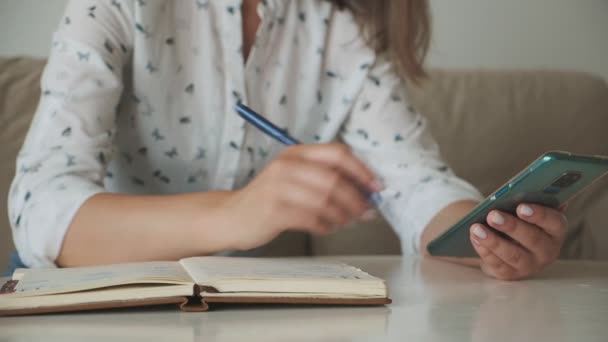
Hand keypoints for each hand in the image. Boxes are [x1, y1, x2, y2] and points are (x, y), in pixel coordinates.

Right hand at [220, 144, 382, 250]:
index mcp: (297, 153)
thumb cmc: (270, 199)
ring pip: (325, 200)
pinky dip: (326, 226)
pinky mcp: (274, 210)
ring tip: (347, 222)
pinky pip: (311, 218)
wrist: (232, 216)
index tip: (377, 187)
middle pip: (334, 179)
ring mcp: (278, 187)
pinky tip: (327, 228)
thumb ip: (324, 178)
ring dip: (343, 215)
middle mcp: (287, 165)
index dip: (362, 170)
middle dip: (357, 199)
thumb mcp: (294, 178)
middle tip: (367, 213)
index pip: (338, 153)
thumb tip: (365, 191)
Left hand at [469, 204, 566, 279]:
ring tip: (476, 228)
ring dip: (493, 241)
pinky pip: (497, 264)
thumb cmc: (519, 221)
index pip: (555, 222)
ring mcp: (530, 265)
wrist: (507, 243)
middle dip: (511, 226)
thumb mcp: (526, 211)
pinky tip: (474, 238)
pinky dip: (484, 250)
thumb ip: (529, 201)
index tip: (520, 207)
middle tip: (492, 215)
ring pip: (513, 255)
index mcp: (555, 230)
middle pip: (533, 239)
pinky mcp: (511, 274)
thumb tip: (525, 189)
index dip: (539, 214)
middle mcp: (547, 251)